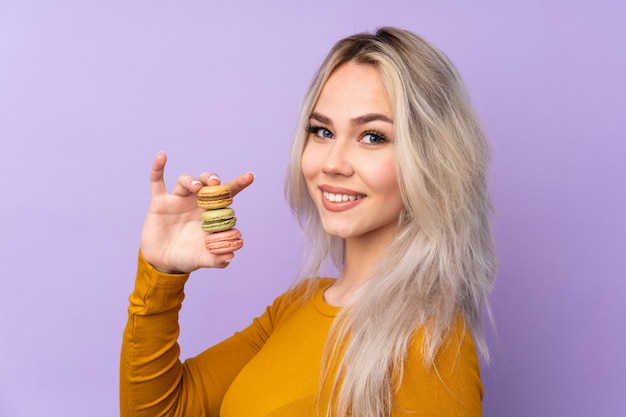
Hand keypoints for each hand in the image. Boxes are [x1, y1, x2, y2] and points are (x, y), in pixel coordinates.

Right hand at [139, 152, 253, 273]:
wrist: (162, 262)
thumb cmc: (187, 257)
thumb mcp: (203, 259)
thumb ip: (217, 259)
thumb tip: (231, 256)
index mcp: (211, 212)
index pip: (227, 195)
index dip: (238, 184)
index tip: (250, 176)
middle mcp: (196, 202)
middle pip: (207, 182)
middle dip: (212, 178)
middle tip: (215, 182)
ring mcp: (178, 200)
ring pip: (185, 181)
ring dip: (191, 181)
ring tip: (198, 187)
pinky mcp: (159, 202)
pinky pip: (156, 181)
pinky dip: (158, 168)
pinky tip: (162, 156)